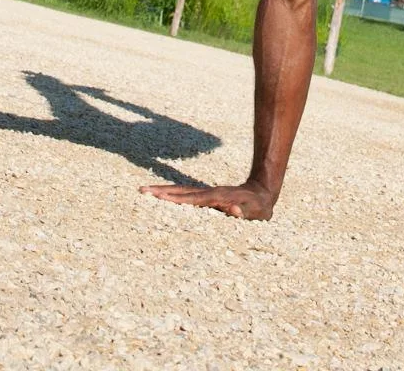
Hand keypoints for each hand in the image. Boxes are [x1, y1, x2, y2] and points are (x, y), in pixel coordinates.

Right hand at [140, 180, 275, 220]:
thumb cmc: (258, 208)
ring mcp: (206, 193)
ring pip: (181, 191)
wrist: (261, 192)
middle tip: (141, 190)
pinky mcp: (206, 196)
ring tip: (145, 191)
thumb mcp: (256, 213)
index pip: (192, 200)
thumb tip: (234, 210)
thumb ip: (245, 213)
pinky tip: (162, 196)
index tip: (160, 198)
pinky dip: (172, 195)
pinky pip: (186, 195)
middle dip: (161, 191)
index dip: (177, 199)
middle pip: (181, 192)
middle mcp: (209, 193)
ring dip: (163, 191)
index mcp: (217, 198)